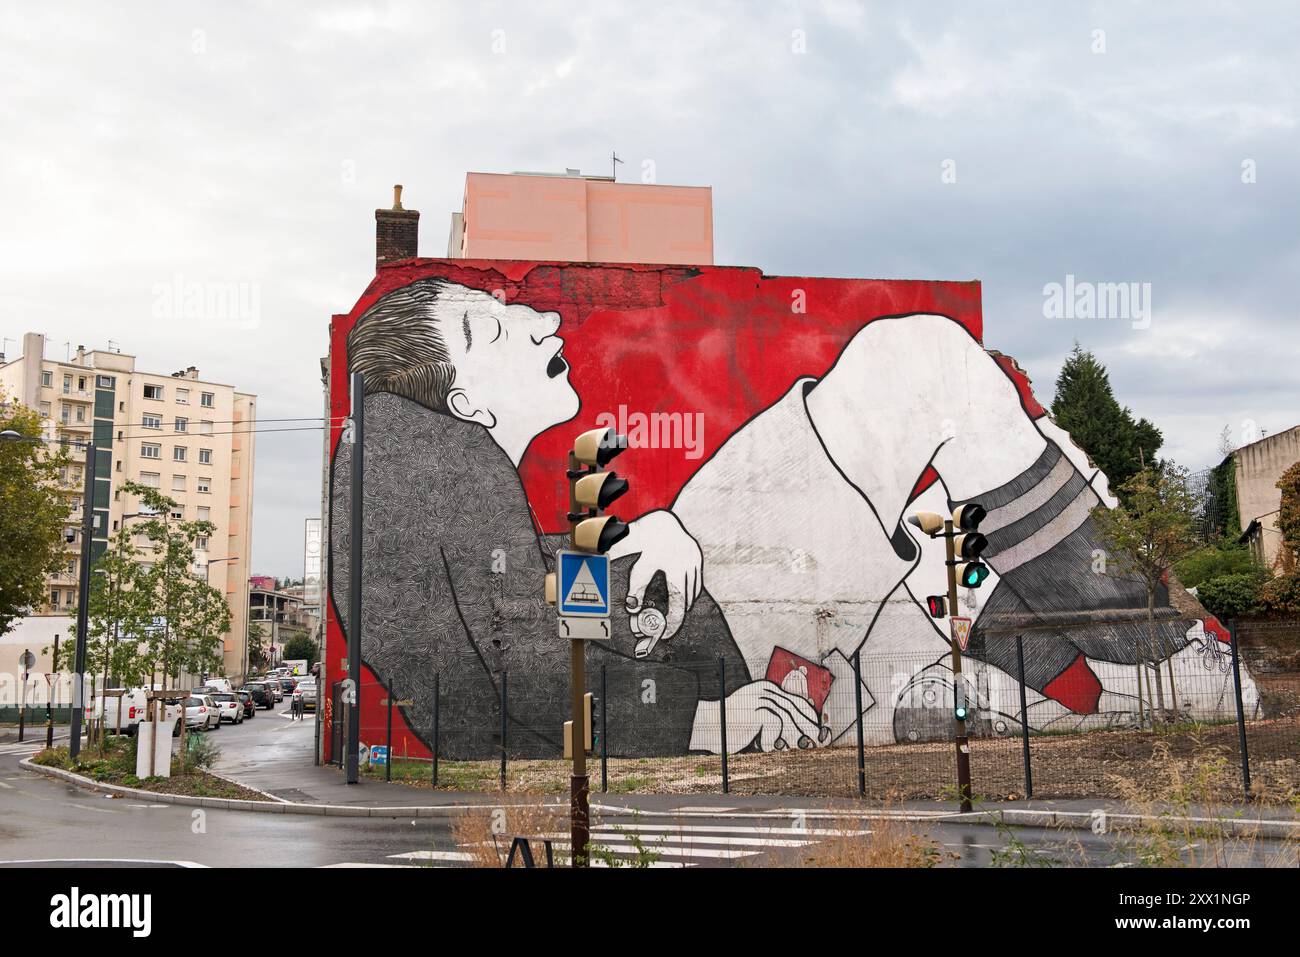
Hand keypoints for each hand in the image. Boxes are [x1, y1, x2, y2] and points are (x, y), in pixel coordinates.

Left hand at [608, 509, 701, 643]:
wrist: (659, 521)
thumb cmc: (644, 544)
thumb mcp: (638, 567)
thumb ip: (636, 589)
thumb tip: (632, 609)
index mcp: (674, 567)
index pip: (678, 604)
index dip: (673, 622)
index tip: (666, 634)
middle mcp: (688, 563)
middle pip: (686, 600)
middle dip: (677, 615)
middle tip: (667, 626)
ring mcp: (695, 559)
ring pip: (693, 592)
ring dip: (684, 603)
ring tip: (672, 613)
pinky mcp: (697, 556)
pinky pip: (696, 581)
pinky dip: (689, 591)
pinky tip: (680, 597)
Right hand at [689, 680, 829, 753]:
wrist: (707, 726)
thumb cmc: (733, 727)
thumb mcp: (757, 721)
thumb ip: (777, 721)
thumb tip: (805, 736)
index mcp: (768, 690)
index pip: (797, 701)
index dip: (810, 717)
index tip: (820, 731)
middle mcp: (765, 691)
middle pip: (795, 709)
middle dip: (807, 727)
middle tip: (814, 743)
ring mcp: (759, 699)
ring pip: (787, 719)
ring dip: (789, 737)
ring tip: (783, 748)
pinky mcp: (754, 709)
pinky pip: (773, 726)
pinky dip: (771, 741)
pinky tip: (764, 747)